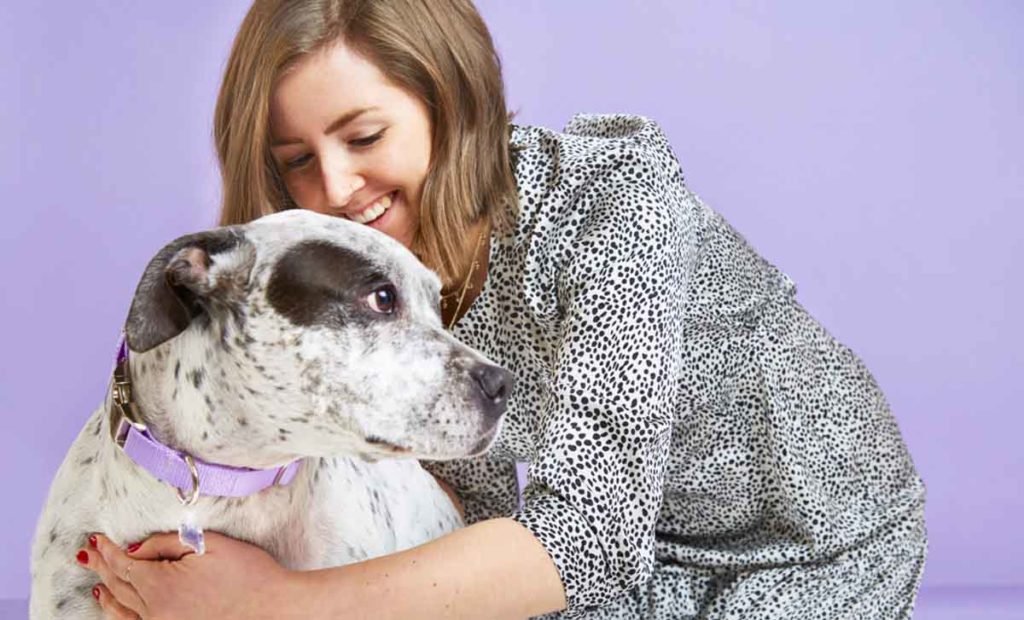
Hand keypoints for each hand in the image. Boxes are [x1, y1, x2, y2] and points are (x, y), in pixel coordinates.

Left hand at [78, 531, 295, 619]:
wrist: (273, 606)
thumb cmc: (247, 572)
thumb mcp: (207, 544)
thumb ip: (166, 544)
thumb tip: (134, 549)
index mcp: (162, 587)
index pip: (123, 565)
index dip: (108, 550)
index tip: (96, 538)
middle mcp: (156, 613)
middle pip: (118, 587)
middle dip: (102, 567)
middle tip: (88, 553)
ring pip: (123, 610)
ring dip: (107, 592)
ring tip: (96, 579)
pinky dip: (121, 614)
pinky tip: (118, 607)